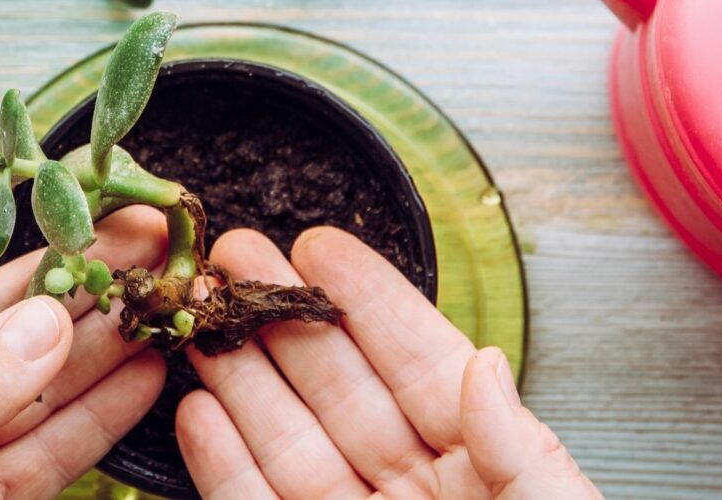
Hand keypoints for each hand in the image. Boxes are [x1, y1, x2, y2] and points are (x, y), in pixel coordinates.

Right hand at [175, 227, 601, 498]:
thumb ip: (522, 452)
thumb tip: (482, 362)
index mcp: (484, 465)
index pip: (415, 361)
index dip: (365, 300)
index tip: (320, 246)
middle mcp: (414, 490)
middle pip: (335, 386)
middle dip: (281, 317)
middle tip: (233, 259)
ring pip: (288, 439)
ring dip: (240, 378)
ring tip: (202, 321)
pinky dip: (224, 463)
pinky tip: (199, 414)